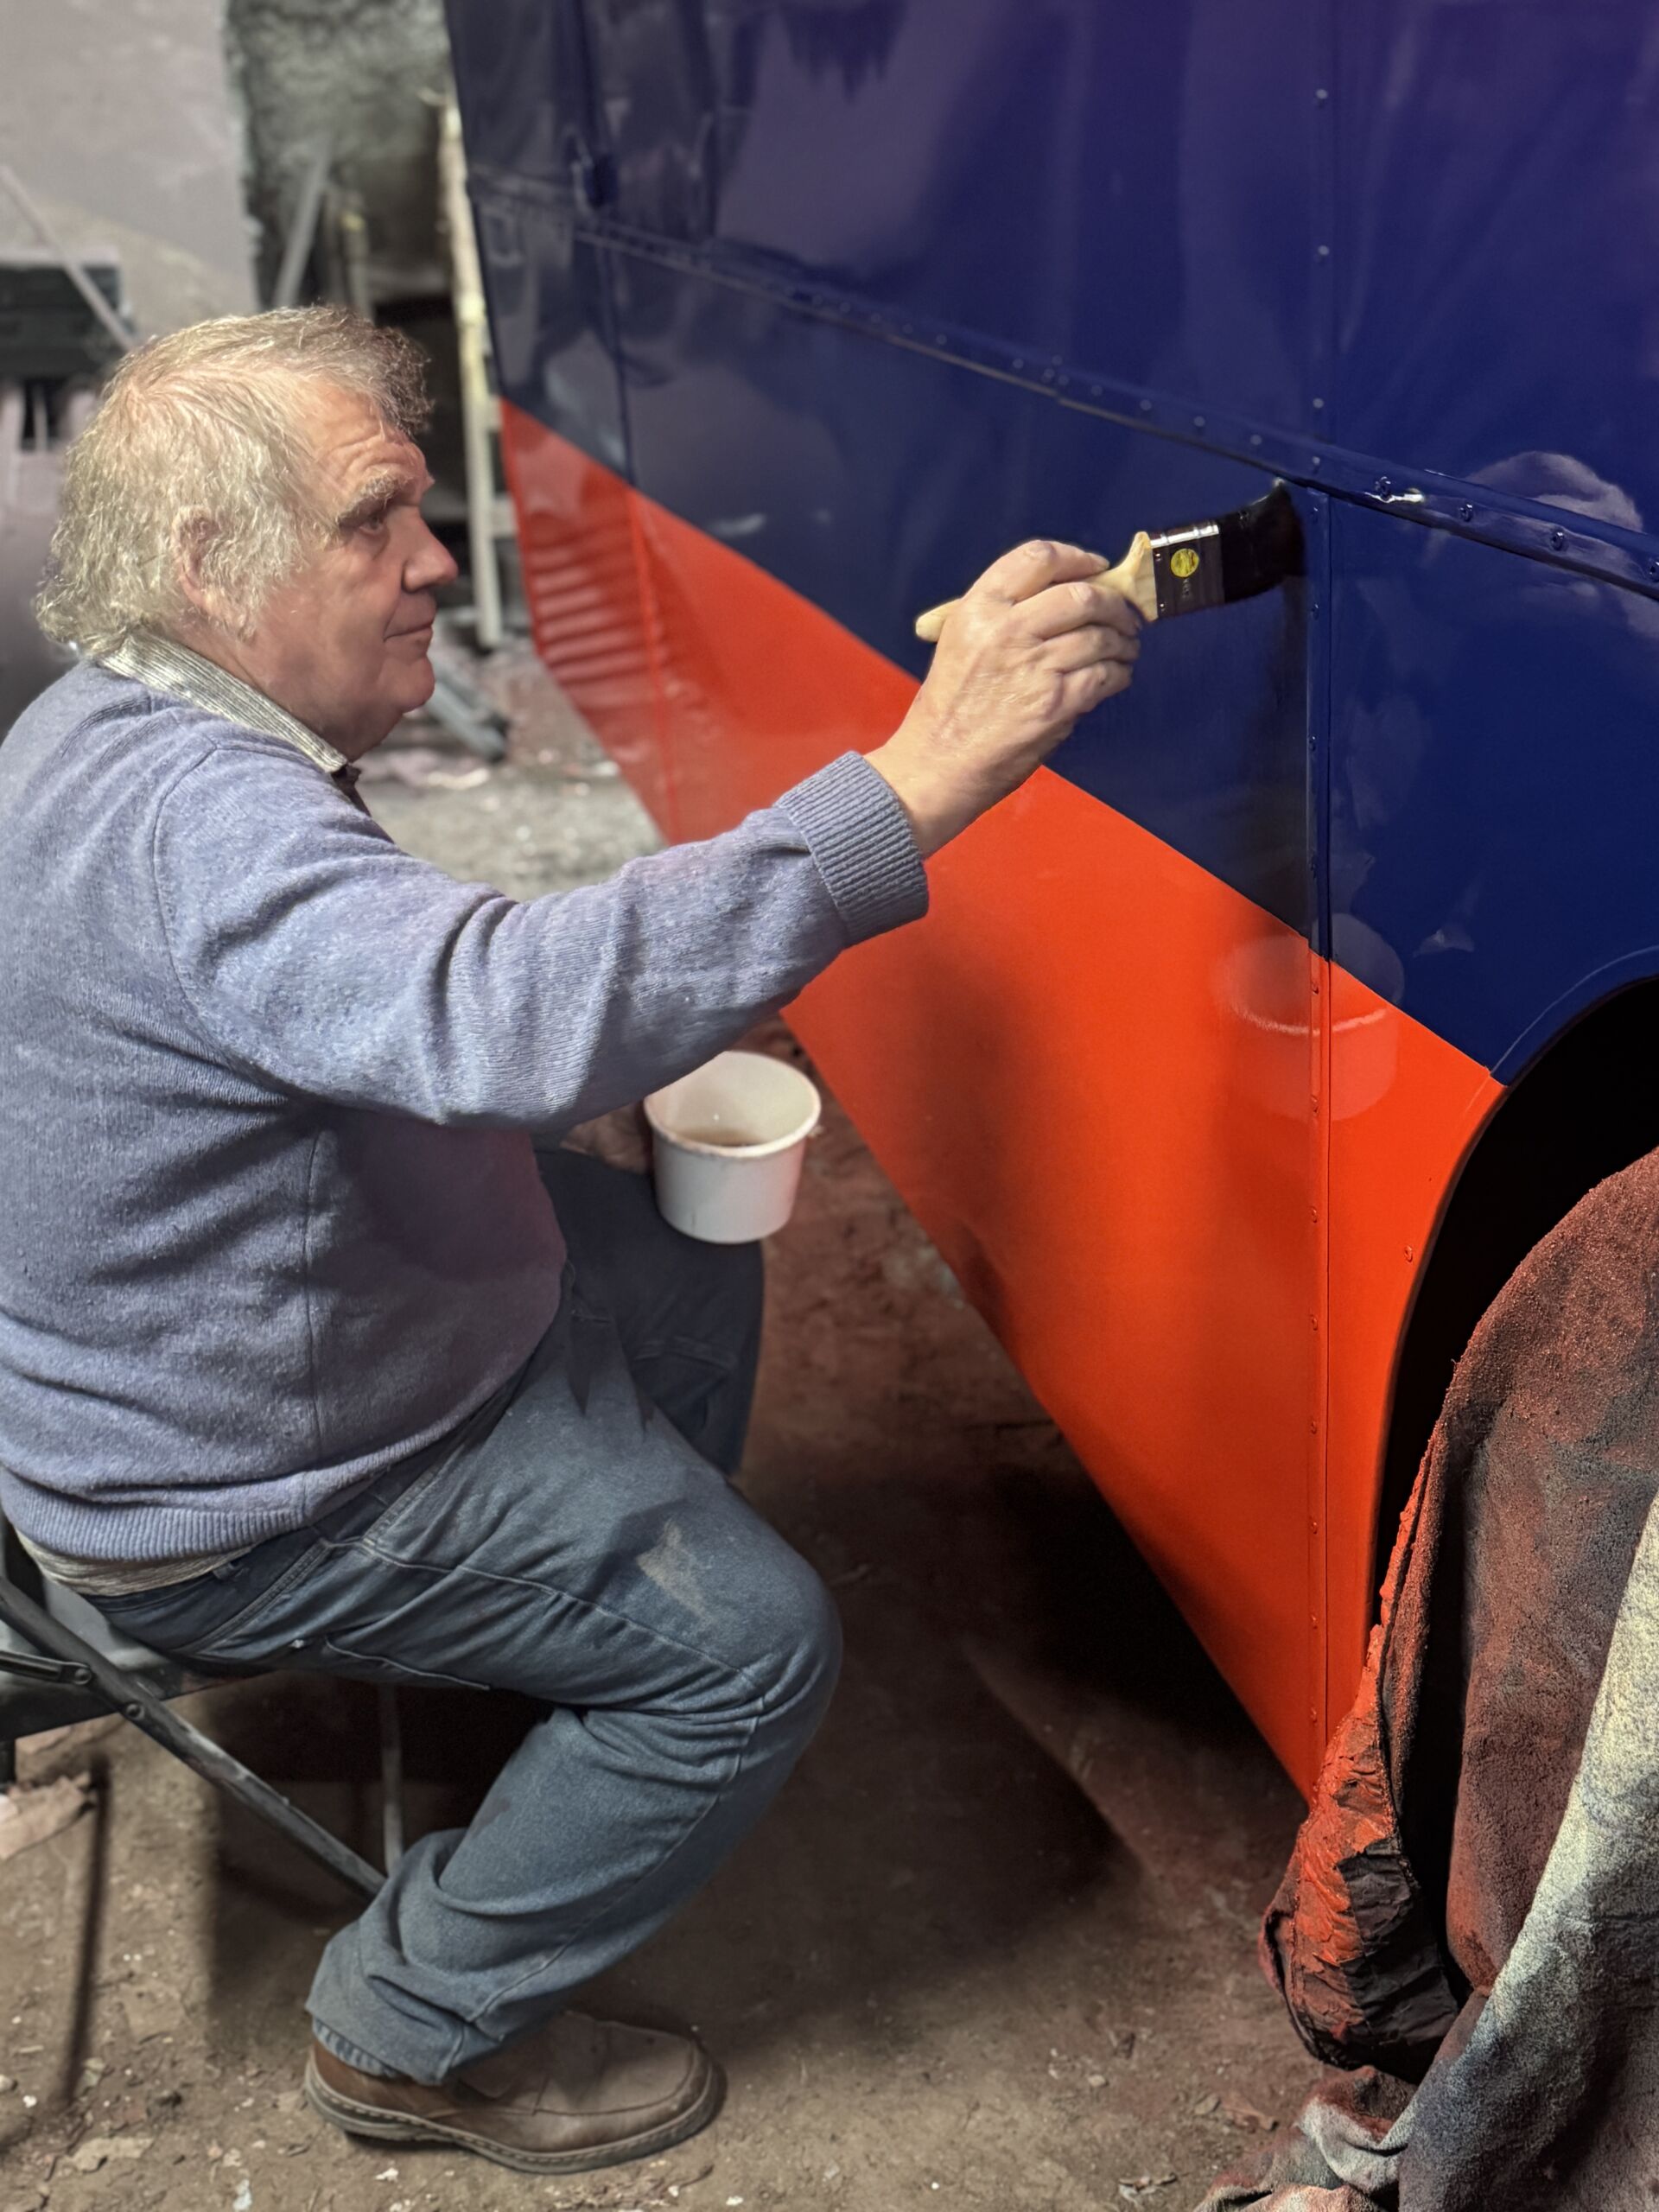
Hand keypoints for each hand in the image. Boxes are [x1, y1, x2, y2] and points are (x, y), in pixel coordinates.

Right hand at [868, 539, 1139, 855]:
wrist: (938, 764)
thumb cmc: (949, 709)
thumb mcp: (960, 641)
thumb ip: (1003, 614)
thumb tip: (1065, 597)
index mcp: (978, 608)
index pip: (1039, 558)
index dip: (1078, 559)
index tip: (1096, 569)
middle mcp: (1006, 630)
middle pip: (1082, 595)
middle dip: (1114, 604)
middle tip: (1124, 615)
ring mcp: (1033, 666)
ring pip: (1100, 636)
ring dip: (1122, 642)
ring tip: (1124, 649)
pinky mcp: (1054, 703)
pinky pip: (1104, 675)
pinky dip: (1118, 675)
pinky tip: (1116, 677)